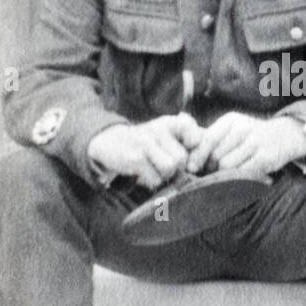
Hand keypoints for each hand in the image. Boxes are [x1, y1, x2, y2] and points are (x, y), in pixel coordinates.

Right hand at [87, 113, 202, 189]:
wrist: (108, 141)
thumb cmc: (143, 143)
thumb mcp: (163, 134)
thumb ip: (185, 140)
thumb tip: (198, 162)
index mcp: (168, 123)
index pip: (193, 131)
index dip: (194, 146)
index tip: (186, 151)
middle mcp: (158, 129)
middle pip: (182, 158)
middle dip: (175, 169)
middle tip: (160, 165)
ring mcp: (146, 143)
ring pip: (170, 168)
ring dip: (162, 176)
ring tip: (152, 169)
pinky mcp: (135, 158)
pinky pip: (154, 179)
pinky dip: (149, 182)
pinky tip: (141, 173)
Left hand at [186, 113, 305, 176]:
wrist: (285, 136)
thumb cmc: (250, 136)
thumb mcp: (232, 129)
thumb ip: (210, 137)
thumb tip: (185, 152)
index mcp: (231, 120)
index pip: (208, 139)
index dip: (197, 155)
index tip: (191, 167)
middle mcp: (243, 128)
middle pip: (216, 156)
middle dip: (211, 168)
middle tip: (213, 173)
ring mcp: (255, 142)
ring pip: (227, 166)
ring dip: (225, 175)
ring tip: (228, 175)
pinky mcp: (265, 157)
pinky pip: (242, 173)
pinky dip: (238, 178)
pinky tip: (240, 177)